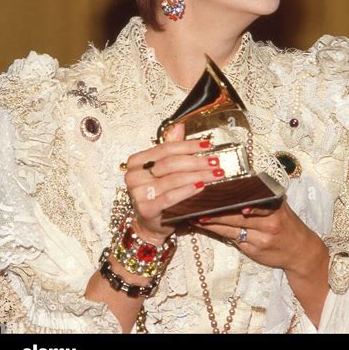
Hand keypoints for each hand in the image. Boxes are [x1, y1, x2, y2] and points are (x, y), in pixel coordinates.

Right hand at [123, 123, 224, 242]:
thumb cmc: (158, 193)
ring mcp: (138, 193)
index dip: (188, 145)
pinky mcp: (146, 209)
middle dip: (196, 161)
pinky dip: (188, 190)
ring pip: (173, 179)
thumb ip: (171, 148)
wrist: (150, 223)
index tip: (207, 145)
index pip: (165, 148)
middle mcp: (134, 176)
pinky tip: (201, 186)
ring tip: (215, 173)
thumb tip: (180, 126)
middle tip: (215, 161)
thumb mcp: (163, 169)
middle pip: (170, 163)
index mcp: (137, 161)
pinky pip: (171, 196)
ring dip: (198, 175)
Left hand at [191, 199, 320, 272]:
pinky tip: (205, 227)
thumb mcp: (278, 205)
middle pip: (235, 214)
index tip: (212, 189)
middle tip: (196, 203)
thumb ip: (260, 197)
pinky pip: (232, 239)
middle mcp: (268, 220)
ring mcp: (261, 237)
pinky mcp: (254, 250)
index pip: (246, 198)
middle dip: (214, 210)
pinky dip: (218, 232)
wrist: (300, 250)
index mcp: (273, 204)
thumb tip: (233, 186)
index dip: (228, 195)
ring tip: (195, 216)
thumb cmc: (286, 223)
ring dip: (211, 222)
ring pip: (231, 228)